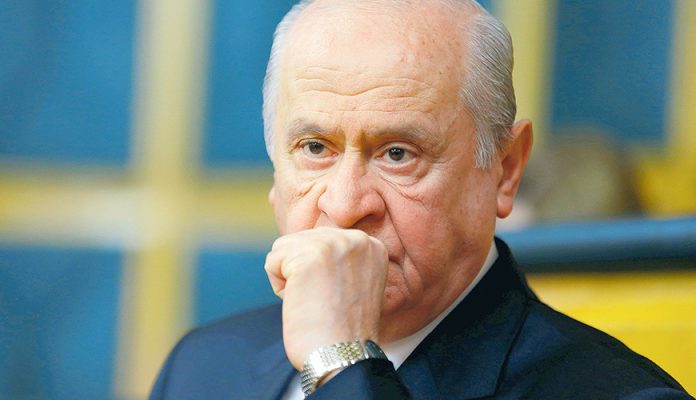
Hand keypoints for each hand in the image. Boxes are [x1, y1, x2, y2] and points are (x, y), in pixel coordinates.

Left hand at [264, 227, 388, 369]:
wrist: (343, 357)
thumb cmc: (342, 329)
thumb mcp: (354, 281)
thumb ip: (338, 258)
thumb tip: (304, 244)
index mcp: (371, 245)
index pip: (322, 240)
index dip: (318, 272)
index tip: (337, 297)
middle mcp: (357, 239)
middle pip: (302, 240)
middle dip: (302, 272)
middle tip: (325, 302)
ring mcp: (333, 244)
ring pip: (284, 248)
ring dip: (289, 279)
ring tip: (314, 302)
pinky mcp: (308, 255)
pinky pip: (273, 261)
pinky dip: (279, 287)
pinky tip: (302, 303)